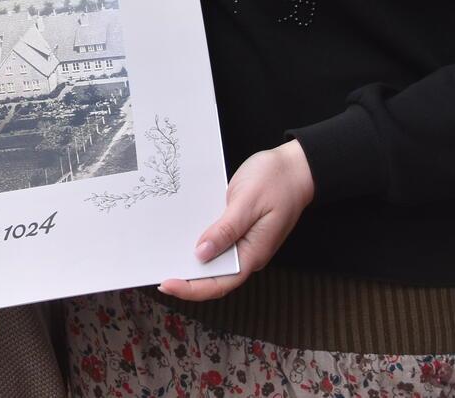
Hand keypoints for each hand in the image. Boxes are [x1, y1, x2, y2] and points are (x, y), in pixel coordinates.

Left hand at [159, 140, 314, 302]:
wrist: (297, 167)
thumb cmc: (276, 181)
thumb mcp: (248, 202)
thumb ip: (226, 229)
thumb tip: (202, 254)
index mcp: (253, 253)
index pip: (219, 283)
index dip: (192, 288)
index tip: (166, 284)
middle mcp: (247, 253)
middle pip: (214, 276)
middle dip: (186, 278)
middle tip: (157, 269)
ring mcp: (244, 242)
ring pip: (214, 261)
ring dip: (191, 261)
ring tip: (164, 255)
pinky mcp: (239, 229)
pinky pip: (217, 242)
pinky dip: (199, 241)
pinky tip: (182, 234)